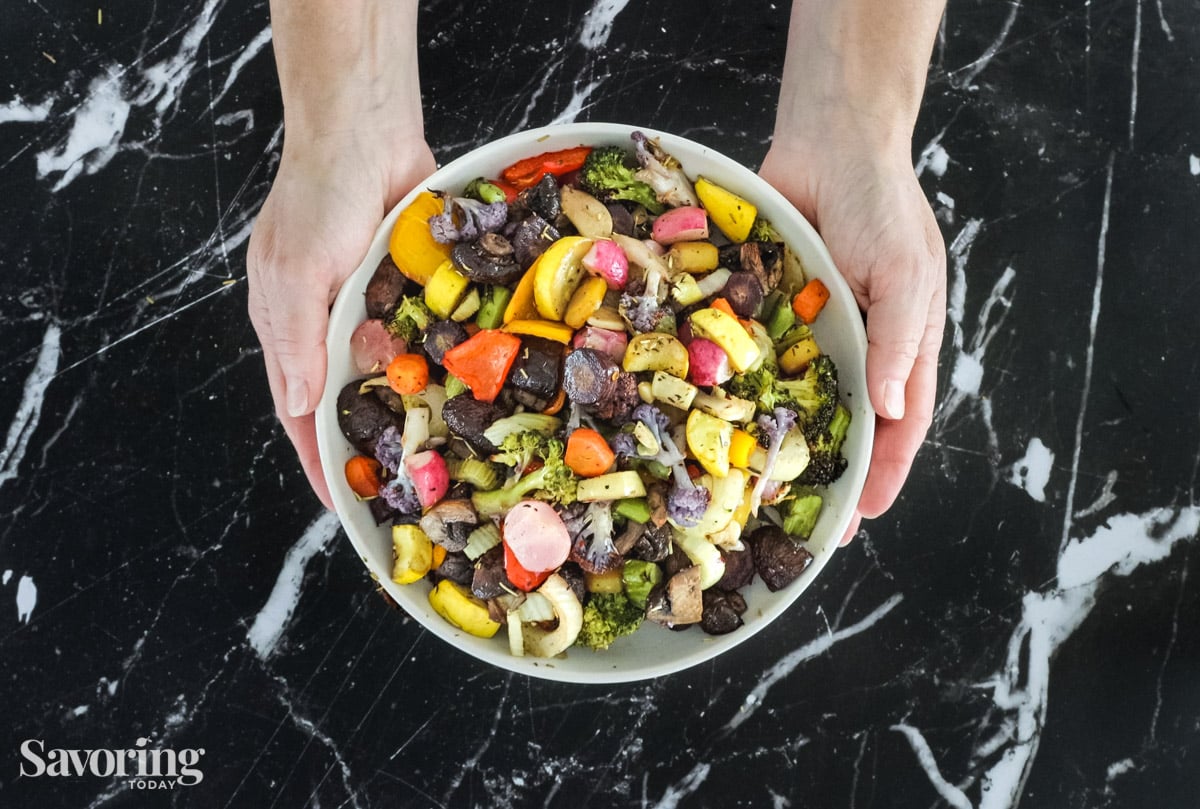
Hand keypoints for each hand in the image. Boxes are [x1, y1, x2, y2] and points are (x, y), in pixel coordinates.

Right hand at [247, 131, 435, 507]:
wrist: (366, 132)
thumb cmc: (318, 198)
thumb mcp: (296, 273)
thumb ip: (298, 341)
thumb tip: (301, 406)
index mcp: (288, 327)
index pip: (300, 411)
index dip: (319, 459)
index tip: (344, 502)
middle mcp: (329, 322)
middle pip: (351, 398)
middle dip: (373, 438)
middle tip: (408, 481)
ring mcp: (370, 303)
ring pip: (392, 371)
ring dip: (413, 400)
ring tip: (444, 440)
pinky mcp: (409, 285)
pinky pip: (425, 333)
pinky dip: (440, 356)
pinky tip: (465, 379)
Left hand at [759, 138, 946, 542]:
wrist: (831, 141)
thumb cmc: (883, 206)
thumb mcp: (907, 275)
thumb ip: (900, 342)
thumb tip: (891, 410)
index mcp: (904, 343)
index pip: (901, 422)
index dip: (886, 471)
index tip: (863, 515)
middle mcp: (857, 343)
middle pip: (845, 420)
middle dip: (828, 469)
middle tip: (803, 517)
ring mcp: (811, 327)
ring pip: (795, 395)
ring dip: (779, 437)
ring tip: (753, 483)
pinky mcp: (767, 307)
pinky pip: (752, 353)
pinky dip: (739, 384)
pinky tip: (716, 416)